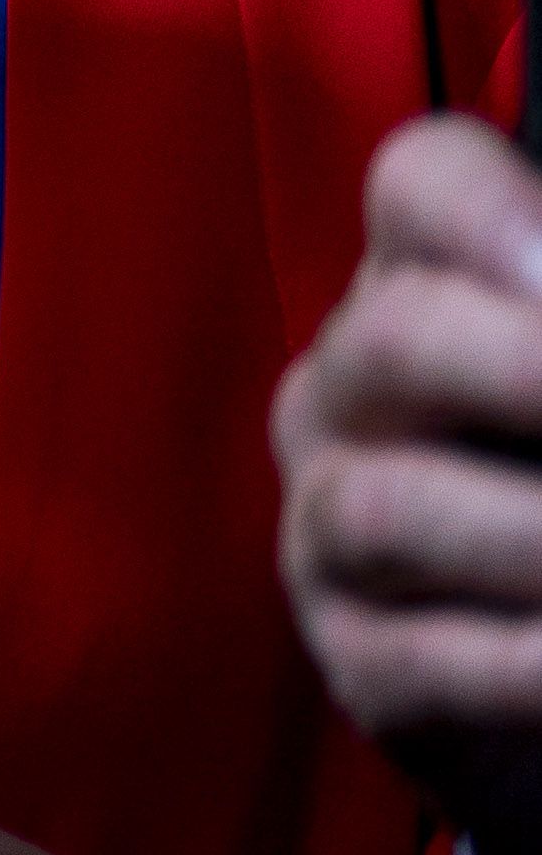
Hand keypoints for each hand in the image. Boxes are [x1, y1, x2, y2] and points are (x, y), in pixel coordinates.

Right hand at [272, 113, 541, 850]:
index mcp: (426, 289)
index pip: (422, 189)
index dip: (498, 218)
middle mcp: (349, 394)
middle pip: (393, 340)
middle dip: (525, 370)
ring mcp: (331, 526)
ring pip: (387, 508)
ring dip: (533, 537)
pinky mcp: (358, 661)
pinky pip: (421, 660)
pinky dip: (526, 664)